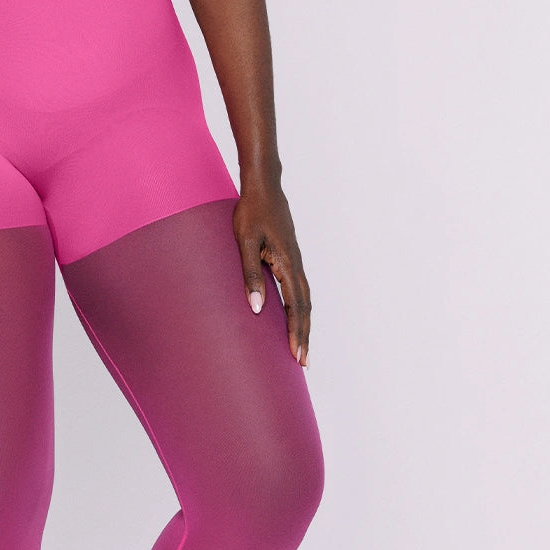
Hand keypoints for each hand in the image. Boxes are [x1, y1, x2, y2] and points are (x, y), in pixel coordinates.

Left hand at [231, 181, 310, 366]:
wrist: (264, 187)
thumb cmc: (250, 212)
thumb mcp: (244, 242)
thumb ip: (249, 274)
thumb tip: (255, 307)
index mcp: (287, 263)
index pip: (295, 305)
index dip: (296, 332)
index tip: (296, 355)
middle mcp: (296, 264)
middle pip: (305, 307)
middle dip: (303, 335)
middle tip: (303, 362)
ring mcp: (295, 261)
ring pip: (304, 299)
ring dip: (303, 324)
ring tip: (300, 347)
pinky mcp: (290, 258)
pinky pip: (299, 289)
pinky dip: (299, 308)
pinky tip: (294, 318)